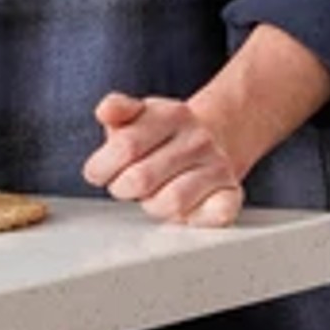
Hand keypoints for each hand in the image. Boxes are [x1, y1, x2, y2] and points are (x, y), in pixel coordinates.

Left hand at [86, 92, 245, 226]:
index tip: (98, 173)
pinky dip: (193, 219)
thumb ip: (117, 110)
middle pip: (141, 179)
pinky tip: (186, 209)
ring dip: (152, 205)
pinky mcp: (231, 194)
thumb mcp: (135, 117)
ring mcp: (219, 166)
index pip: (125, 146)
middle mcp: (199, 139)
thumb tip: (106, 110)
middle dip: (123, 188)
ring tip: (154, 194)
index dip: (102, 167)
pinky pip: (211, 216)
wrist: (207, 145)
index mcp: (172, 115)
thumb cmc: (159, 138)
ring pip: (170, 203)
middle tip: (126, 185)